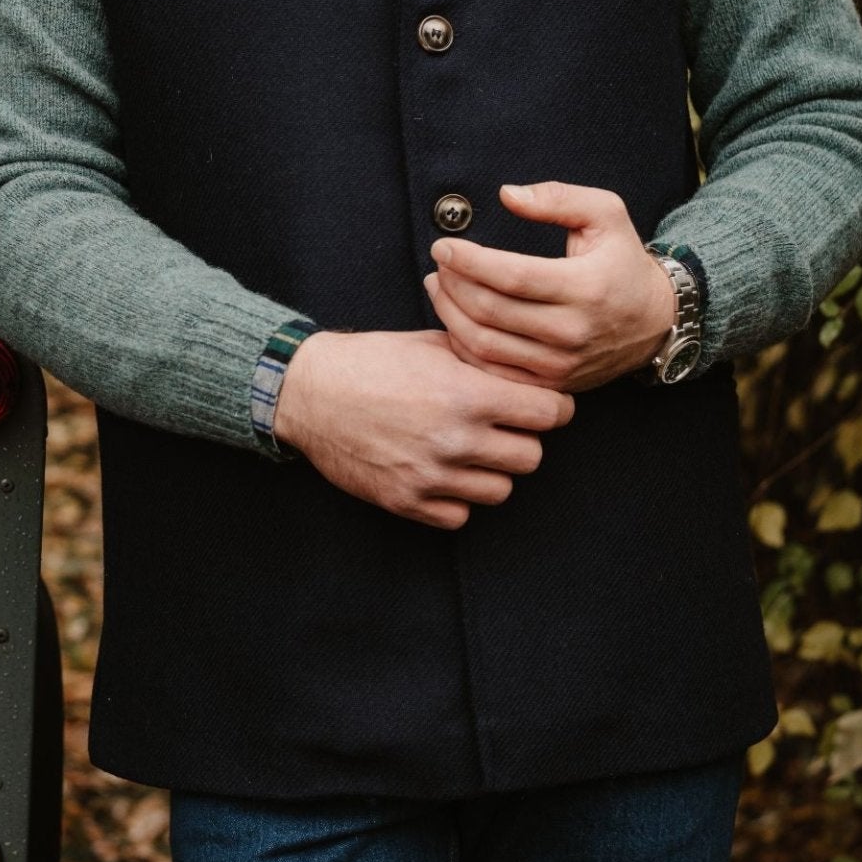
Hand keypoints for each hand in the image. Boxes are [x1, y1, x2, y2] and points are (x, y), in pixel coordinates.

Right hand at [272, 327, 574, 530]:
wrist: (310, 391)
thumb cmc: (372, 361)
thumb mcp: (433, 344)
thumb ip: (484, 361)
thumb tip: (529, 372)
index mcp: (467, 394)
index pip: (550, 413)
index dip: (552, 407)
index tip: (541, 405)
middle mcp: (456, 439)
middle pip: (532, 456)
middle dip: (522, 439)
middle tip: (503, 426)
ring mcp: (432, 475)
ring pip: (501, 490)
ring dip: (492, 471)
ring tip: (470, 450)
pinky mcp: (407, 501)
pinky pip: (460, 516)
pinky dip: (457, 499)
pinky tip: (442, 473)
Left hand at [423, 181, 675, 394]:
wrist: (656, 321)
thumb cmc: (623, 261)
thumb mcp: (606, 214)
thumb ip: (558, 198)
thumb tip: (507, 194)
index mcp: (585, 287)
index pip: (512, 276)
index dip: (469, 261)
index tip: (443, 246)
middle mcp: (572, 330)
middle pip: (491, 311)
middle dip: (453, 284)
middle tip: (439, 263)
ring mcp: (561, 363)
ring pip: (485, 345)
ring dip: (450, 314)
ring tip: (438, 286)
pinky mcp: (552, 383)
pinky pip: (493, 372)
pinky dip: (465, 347)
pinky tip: (455, 320)